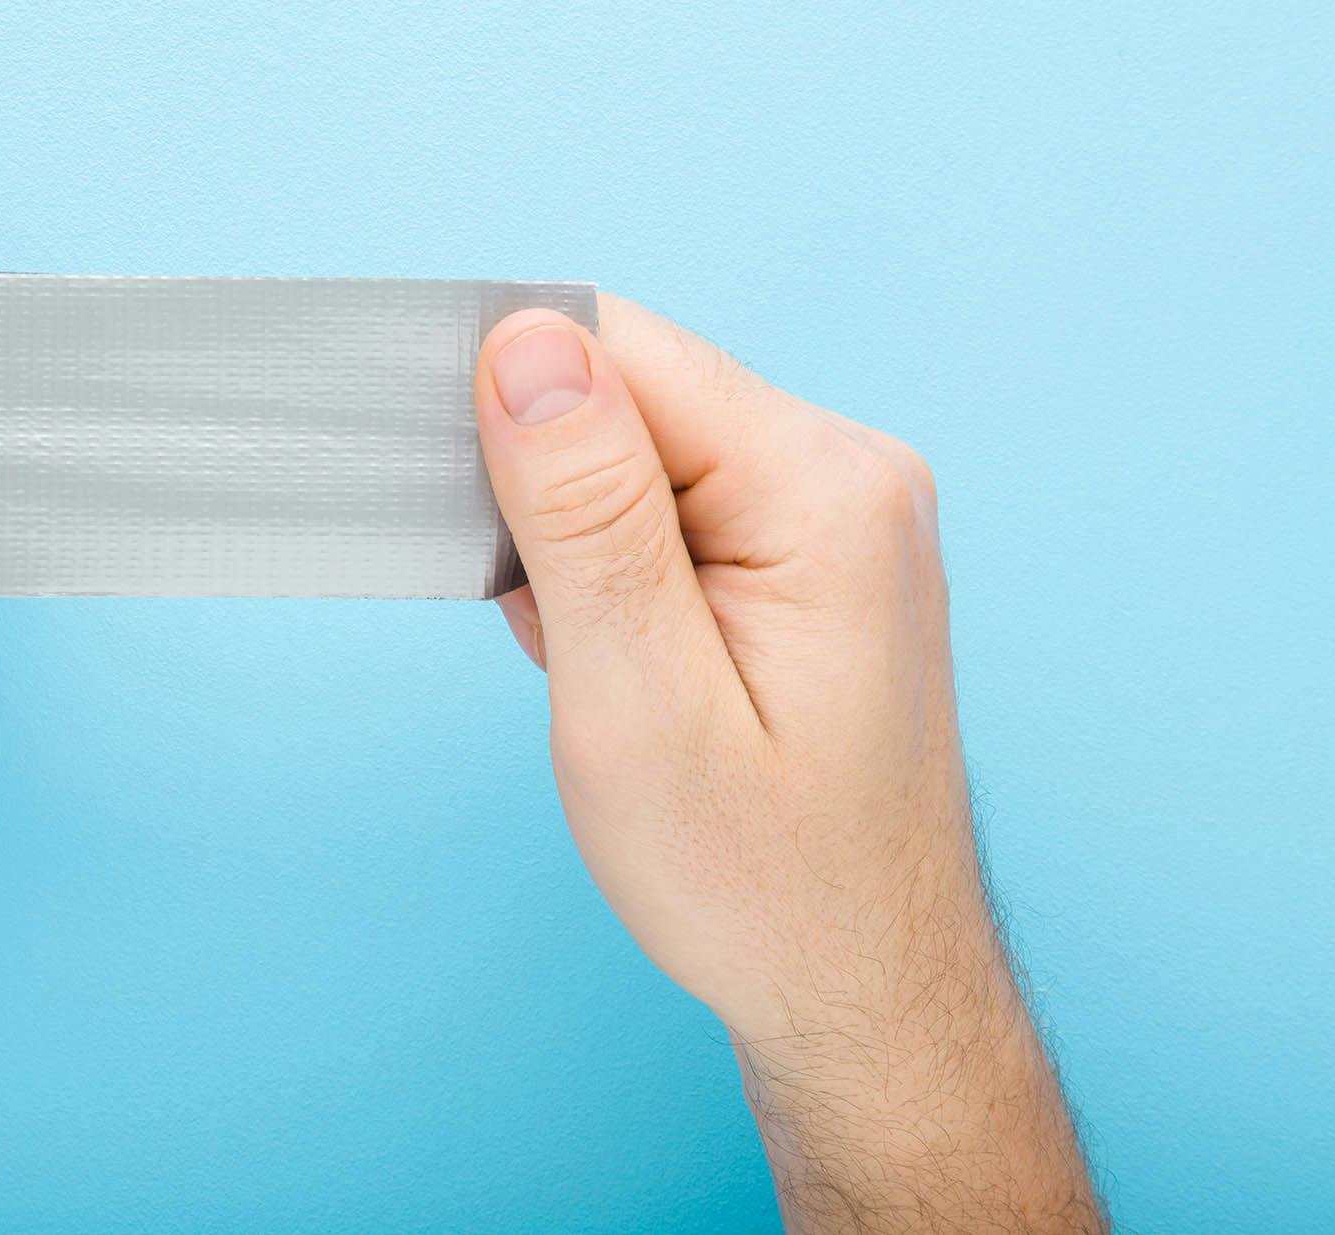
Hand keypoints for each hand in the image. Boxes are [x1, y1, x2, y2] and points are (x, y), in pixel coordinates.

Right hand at [475, 296, 1102, 1232]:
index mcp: (822, 487)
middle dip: (547, 496)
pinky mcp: (812, 549)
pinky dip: (613, 573)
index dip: (511, 409)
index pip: (618, 351)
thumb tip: (523, 343)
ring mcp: (838, 509)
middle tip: (558, 634)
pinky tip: (628, 666)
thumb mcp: (639, 702)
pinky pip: (670, 503)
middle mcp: (849, 470)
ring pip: (640, 449)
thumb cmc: (760, 880)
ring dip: (578, 544)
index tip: (472, 517)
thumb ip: (582, 512)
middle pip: (630, 391)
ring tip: (603, 667)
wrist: (861, 991)